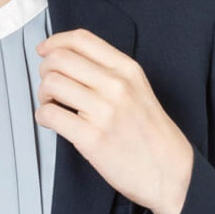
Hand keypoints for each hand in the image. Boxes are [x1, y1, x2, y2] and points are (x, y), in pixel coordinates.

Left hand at [34, 29, 194, 213]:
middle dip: (45, 70)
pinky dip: (43, 116)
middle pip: (60, 58)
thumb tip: (73, 64)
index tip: (45, 51)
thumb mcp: (139, 91)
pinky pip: (50, 115)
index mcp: (128, 70)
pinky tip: (52, 122)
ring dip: (43, 94)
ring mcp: (104, 111)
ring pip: (52, 83)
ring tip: (52, 106)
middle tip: (48, 86)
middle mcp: (116, 85)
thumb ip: (111, 74)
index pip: (81, 39)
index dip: (55, 42)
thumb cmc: (153, 137)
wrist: (171, 173)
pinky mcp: (92, 138)